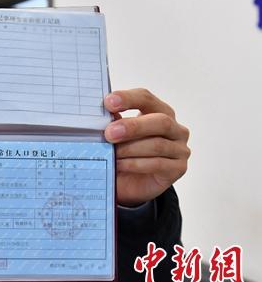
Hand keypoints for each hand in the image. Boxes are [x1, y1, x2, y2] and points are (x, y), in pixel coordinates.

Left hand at [103, 89, 190, 206]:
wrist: (129, 183)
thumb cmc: (123, 153)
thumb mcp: (115, 137)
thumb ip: (113, 123)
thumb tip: (102, 115)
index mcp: (158, 111)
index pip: (146, 98)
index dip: (128, 98)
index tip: (108, 103)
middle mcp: (174, 128)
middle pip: (160, 121)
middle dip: (133, 126)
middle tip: (109, 133)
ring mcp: (180, 148)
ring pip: (158, 144)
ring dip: (130, 149)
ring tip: (112, 154)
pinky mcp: (178, 168)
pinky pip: (158, 164)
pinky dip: (135, 164)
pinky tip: (120, 165)